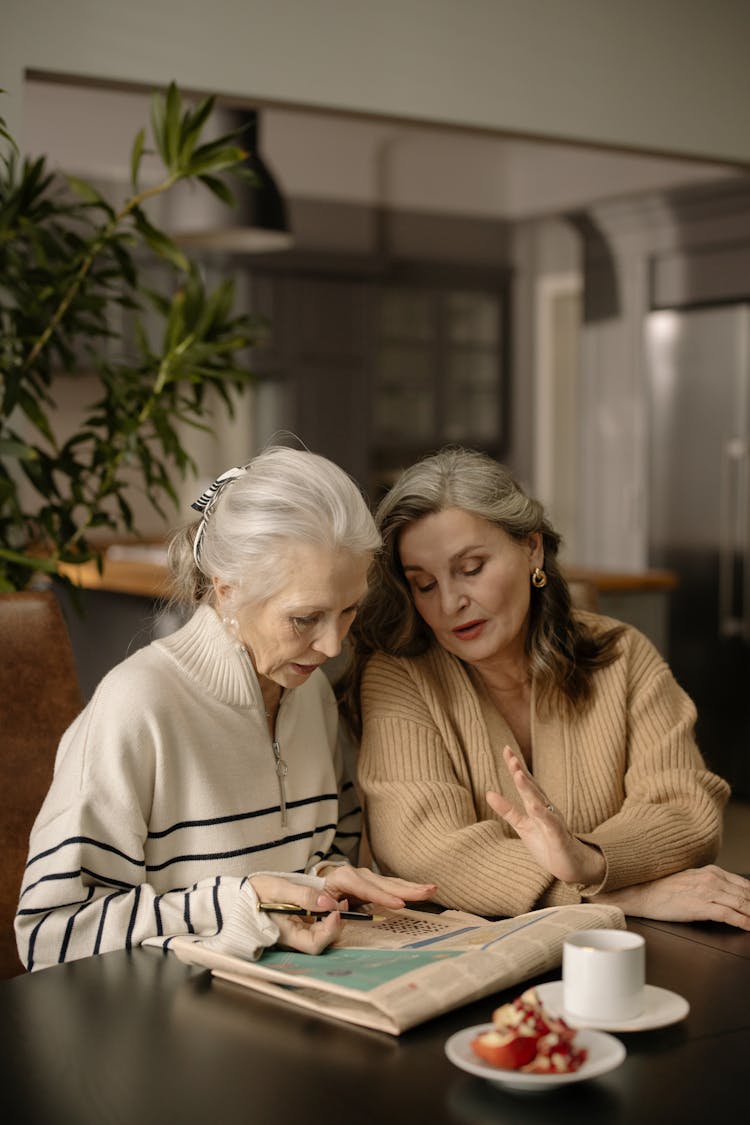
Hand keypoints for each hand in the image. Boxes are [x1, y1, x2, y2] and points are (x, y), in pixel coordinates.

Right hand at [248, 873, 343, 953]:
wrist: (236, 895)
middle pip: (321, 941)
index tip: (337, 909)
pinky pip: (313, 925)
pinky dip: (323, 915)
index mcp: (286, 934)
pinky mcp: (294, 924)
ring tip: (335, 901)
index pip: (315, 944)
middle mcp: (292, 937)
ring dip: (330, 919)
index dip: (331, 930)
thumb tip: (327, 902)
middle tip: (341, 903)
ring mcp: (293, 931)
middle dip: (335, 924)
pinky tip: (325, 902)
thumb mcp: (278, 888)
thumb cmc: (252, 893)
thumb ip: (303, 895)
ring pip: (319, 933)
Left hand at [318, 865, 436, 910]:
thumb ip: (317, 902)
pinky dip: (408, 889)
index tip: (400, 904)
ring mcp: (368, 877)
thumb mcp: (308, 898)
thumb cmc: (312, 895)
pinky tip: (423, 891)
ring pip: (393, 883)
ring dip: (413, 887)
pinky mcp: (373, 883)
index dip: (383, 897)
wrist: (313, 884)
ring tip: (432, 889)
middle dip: (408, 888)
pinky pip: (393, 887)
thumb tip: (327, 905)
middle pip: (385, 883)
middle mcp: (358, 874)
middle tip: (428, 891)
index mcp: (343, 877)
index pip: (366, 889)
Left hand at [486, 745, 605, 886]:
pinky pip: (551, 824)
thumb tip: (488, 793)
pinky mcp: (559, 837)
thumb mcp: (523, 825)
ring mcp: (553, 821)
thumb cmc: (547, 843)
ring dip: (529, 788)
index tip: (506, 749)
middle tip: (511, 756)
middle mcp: (546, 809)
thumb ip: (507, 810)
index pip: (525, 782)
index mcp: (537, 805)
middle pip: (532, 787)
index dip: (515, 767)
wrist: (572, 865)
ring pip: (540, 802)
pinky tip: (534, 805)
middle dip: (521, 772)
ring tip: (518, 774)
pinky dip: (543, 814)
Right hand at [591, 865, 749, 929]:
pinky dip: (743, 922)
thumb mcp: (691, 880)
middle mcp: (711, 879)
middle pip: (746, 894)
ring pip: (742, 904)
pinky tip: (749, 927)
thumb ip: (711, 884)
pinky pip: (729, 915)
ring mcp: (706, 892)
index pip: (744, 884)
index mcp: (711, 872)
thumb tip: (729, 896)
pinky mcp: (700, 906)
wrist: (641, 893)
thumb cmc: (663, 889)